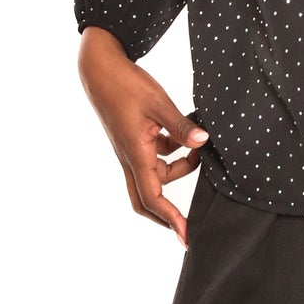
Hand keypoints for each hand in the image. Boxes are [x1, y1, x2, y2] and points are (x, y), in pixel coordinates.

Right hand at [78, 26, 209, 244]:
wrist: (100, 68)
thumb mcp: (159, 104)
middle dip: (166, 214)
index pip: (152, 197)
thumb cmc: (126, 84)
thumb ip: (181, 126)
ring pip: (155, 175)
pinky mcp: (133, 139)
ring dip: (177, 170)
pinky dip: (172, 153)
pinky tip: (186, 137)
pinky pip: (154, 157)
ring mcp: (131, 149)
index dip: (170, 219)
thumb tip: (203, 143)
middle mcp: (131, 158)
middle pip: (145, 199)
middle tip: (187, 225)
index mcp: (136, 155)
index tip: (185, 235)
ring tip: (199, 154)